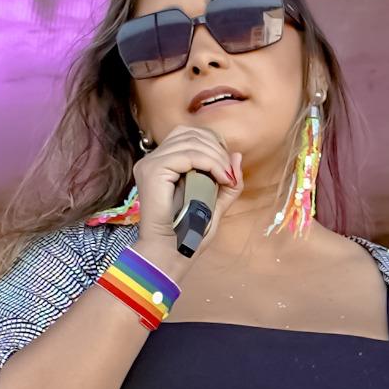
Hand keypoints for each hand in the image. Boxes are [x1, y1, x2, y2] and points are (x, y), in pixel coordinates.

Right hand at [132, 125, 242, 257]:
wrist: (170, 255)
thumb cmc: (188, 235)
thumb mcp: (215, 204)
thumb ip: (226, 182)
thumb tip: (237, 155)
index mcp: (163, 164)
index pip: (190, 135)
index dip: (214, 144)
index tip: (229, 170)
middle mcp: (153, 160)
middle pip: (190, 133)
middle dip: (217, 149)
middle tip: (230, 175)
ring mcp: (150, 164)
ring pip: (191, 142)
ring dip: (216, 157)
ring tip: (227, 178)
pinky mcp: (153, 171)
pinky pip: (187, 155)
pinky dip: (209, 163)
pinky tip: (221, 178)